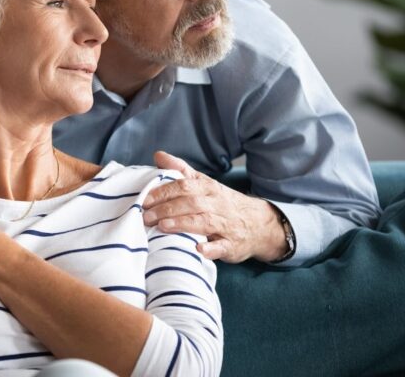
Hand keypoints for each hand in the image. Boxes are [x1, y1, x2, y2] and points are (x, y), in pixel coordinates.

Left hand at [144, 151, 287, 262]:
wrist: (259, 223)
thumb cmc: (222, 203)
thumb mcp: (204, 184)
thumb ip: (181, 170)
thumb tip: (158, 155)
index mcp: (208, 188)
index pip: (184, 186)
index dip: (163, 192)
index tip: (145, 199)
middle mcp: (217, 204)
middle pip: (191, 203)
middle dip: (168, 209)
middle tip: (146, 216)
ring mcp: (226, 225)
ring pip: (204, 222)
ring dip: (183, 224)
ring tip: (163, 227)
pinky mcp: (232, 245)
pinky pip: (222, 246)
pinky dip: (211, 249)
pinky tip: (199, 250)